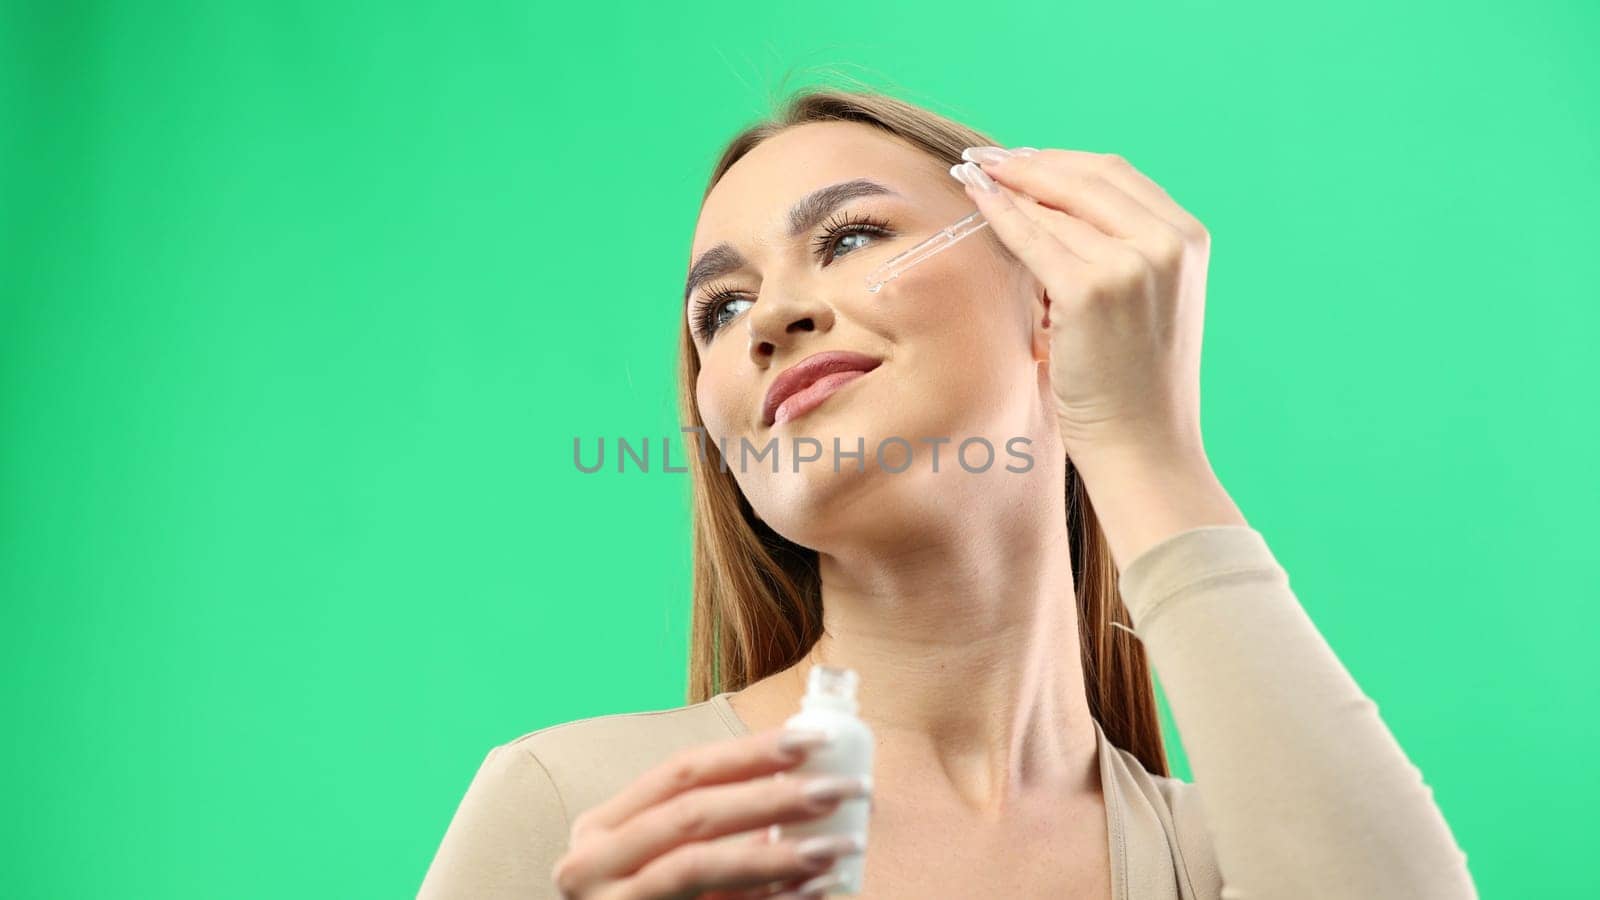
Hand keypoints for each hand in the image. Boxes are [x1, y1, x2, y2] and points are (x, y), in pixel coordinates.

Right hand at [549, 726, 868, 899]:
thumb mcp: (664, 860)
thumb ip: (715, 825)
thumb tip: (806, 780)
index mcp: (603, 828)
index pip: (683, 771)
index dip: (750, 751)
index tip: (815, 738)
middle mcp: (591, 864)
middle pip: (693, 814)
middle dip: (774, 797)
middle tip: (842, 789)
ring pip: (697, 865)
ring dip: (777, 854)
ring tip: (840, 845)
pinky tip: (817, 890)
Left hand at [954, 147, 1211, 469]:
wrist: (1144, 444)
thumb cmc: (1134, 382)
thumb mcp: (1144, 299)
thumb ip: (1118, 248)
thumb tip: (1044, 201)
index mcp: (1188, 237)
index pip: (1116, 175)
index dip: (1060, 161)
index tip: (1018, 158)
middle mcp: (1169, 241)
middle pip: (1086, 176)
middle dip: (1027, 162)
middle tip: (982, 158)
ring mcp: (1133, 263)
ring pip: (1055, 206)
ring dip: (1009, 188)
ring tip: (972, 178)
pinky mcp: (1091, 290)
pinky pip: (1032, 237)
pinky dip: (1000, 212)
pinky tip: (976, 198)